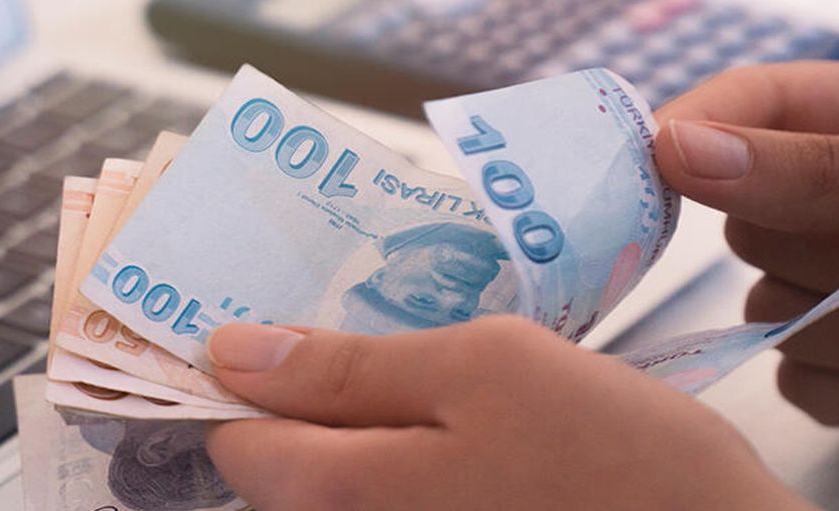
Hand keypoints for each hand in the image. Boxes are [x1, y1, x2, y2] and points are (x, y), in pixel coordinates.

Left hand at [205, 318, 809, 509]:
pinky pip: (385, 479)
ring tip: (396, 333)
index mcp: (339, 493)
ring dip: (349, 397)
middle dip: (295, 377)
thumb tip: (233, 352)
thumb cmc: (608, 449)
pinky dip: (391, 426)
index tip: (256, 308)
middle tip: (341, 304)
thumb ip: (349, 368)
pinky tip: (432, 383)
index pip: (231, 433)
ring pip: (335, 464)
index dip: (234, 369)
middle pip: (279, 454)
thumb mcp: (480, 369)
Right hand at [655, 61, 838, 424]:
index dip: (691, 126)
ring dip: (834, 328)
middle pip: (746, 223)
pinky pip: (794, 377)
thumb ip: (805, 167)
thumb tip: (671, 146)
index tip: (649, 164)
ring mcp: (830, 284)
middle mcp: (830, 203)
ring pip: (767, 314)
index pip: (742, 102)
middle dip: (804, 251)